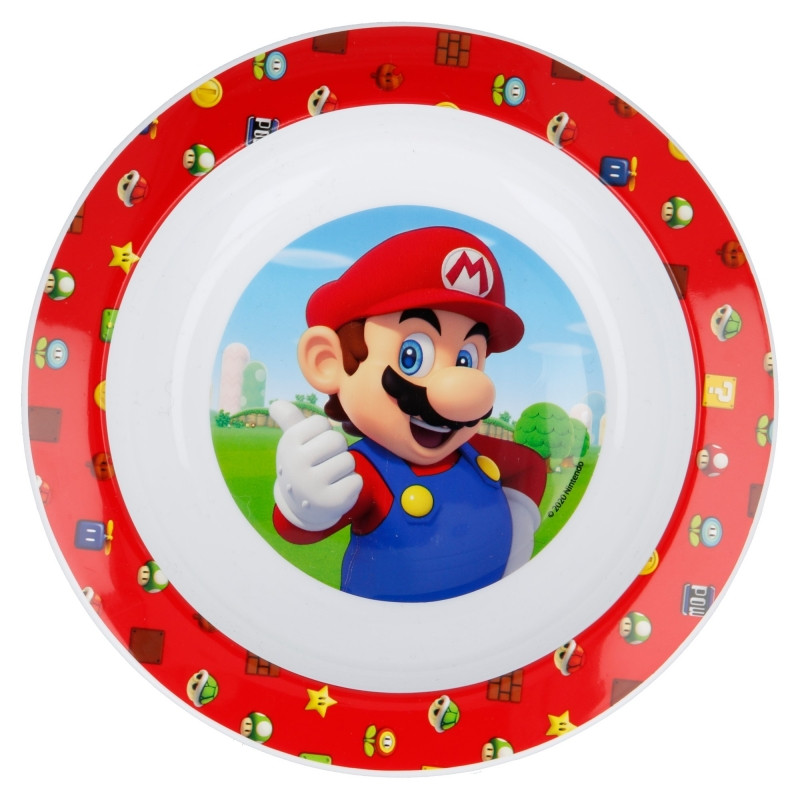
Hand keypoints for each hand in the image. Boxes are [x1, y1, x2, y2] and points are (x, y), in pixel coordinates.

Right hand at [270, 400, 362, 530]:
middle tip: (324, 463)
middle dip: (337, 450)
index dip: (323, 434)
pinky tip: (336, 490)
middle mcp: (296, 464)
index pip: (321, 423)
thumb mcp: (293, 442)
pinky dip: (351, 484)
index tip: (313, 448)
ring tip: (329, 478)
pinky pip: (356, 480)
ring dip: (344, 468)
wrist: (301, 506)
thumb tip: (275, 404)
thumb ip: (289, 419)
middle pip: (337, 440)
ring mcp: (312, 485)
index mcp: (288, 444)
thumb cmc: (302, 465)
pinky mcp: (331, 502)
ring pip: (348, 460)